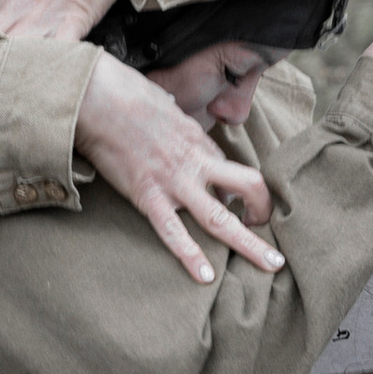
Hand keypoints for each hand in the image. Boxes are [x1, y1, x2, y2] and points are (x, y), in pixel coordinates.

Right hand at [72, 52, 284, 285]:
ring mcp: (174, 180)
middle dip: (266, 214)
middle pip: (248, 188)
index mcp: (200, 140)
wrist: (97, 98)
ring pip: (220, 217)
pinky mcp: (148, 195)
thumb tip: (179, 126)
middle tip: (275, 239)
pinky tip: (206, 277)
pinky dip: (191, 256)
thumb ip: (178, 126)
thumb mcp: (166, 107)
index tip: (240, 210)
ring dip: (249, 244)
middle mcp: (196, 162)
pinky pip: (173, 232)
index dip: (242, 196)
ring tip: (272, 266)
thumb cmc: (127, 96)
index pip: (234, 173)